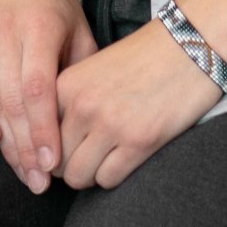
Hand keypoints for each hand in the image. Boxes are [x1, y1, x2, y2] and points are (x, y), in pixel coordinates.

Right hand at [0, 0, 96, 191]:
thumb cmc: (53, 6)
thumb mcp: (78, 30)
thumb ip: (81, 73)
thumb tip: (85, 126)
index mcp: (37, 24)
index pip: (36, 87)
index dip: (42, 128)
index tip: (51, 163)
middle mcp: (3, 26)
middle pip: (11, 98)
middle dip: (25, 145)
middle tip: (38, 181)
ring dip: (5, 140)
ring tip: (22, 170)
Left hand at [55, 19, 220, 189]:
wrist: (185, 47)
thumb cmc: (141, 60)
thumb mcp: (93, 70)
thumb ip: (70, 100)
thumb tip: (52, 143)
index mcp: (67, 84)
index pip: (40, 133)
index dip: (50, 147)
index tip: (60, 152)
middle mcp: (82, 104)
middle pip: (57, 161)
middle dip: (69, 164)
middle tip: (87, 156)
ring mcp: (110, 124)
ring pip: (79, 176)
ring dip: (90, 173)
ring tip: (106, 156)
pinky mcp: (138, 142)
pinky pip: (108, 180)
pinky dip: (113, 175)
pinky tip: (125, 156)